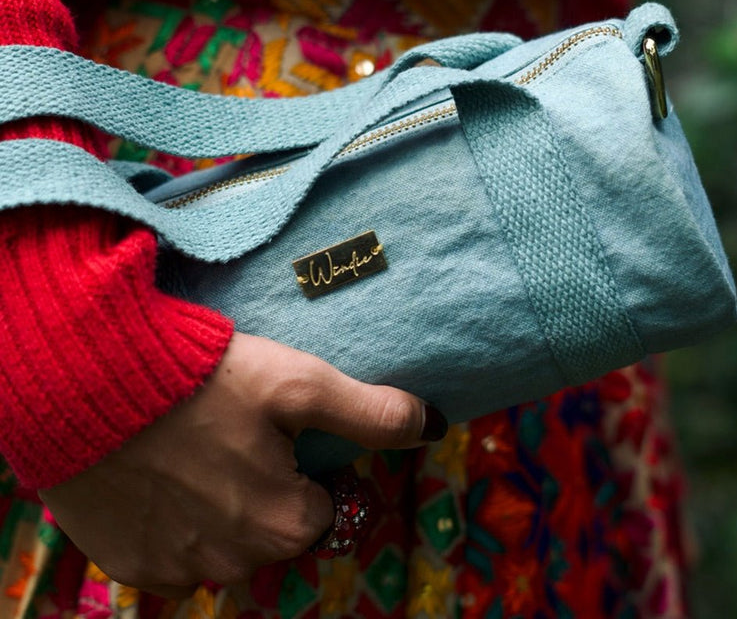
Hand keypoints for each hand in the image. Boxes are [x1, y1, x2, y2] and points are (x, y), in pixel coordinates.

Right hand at [38, 331, 446, 597]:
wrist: (89, 384)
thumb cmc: (206, 380)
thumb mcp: (299, 384)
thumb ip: (371, 412)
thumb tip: (434, 426)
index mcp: (285, 524)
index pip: (327, 510)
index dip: (313, 469)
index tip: (287, 433)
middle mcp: (236, 563)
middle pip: (276, 531)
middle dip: (270, 491)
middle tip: (239, 433)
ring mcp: (178, 570)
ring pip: (225, 545)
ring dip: (222, 508)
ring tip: (200, 447)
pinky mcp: (129, 565)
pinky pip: (173, 553)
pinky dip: (175, 522)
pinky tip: (162, 474)